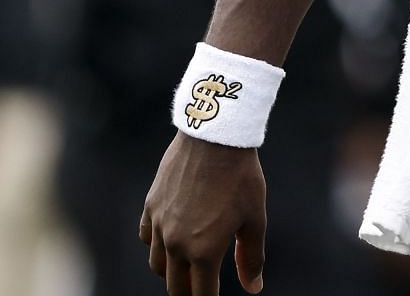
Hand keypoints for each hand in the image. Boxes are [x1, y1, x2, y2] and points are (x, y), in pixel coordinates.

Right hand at [139, 134, 266, 294]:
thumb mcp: (255, 218)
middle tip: (201, 290)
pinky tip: (171, 240)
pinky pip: (148, 238)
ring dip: (173, 272)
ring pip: (158, 265)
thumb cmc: (241, 178)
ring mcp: (159, 225)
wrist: (216, 137)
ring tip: (188, 268)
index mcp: (204, 251)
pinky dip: (157, 246)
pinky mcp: (150, 207)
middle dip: (189, 293)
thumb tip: (253, 288)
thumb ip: (252, 257)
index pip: (201, 294)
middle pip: (175, 287)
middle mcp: (176, 244)